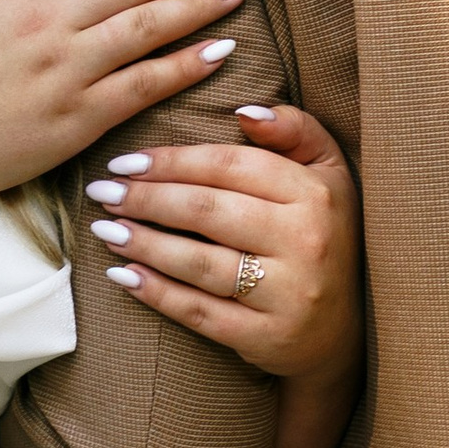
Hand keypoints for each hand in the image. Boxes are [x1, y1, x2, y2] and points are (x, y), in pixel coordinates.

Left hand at [81, 105, 361, 382]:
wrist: (345, 327)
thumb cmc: (325, 233)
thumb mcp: (328, 173)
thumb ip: (295, 130)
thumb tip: (244, 110)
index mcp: (314, 194)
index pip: (230, 167)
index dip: (172, 161)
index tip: (126, 161)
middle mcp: (305, 241)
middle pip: (207, 211)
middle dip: (146, 199)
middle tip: (102, 192)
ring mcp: (287, 293)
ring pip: (199, 262)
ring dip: (143, 243)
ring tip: (105, 229)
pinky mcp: (267, 337)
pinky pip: (200, 312)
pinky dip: (156, 293)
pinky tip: (123, 275)